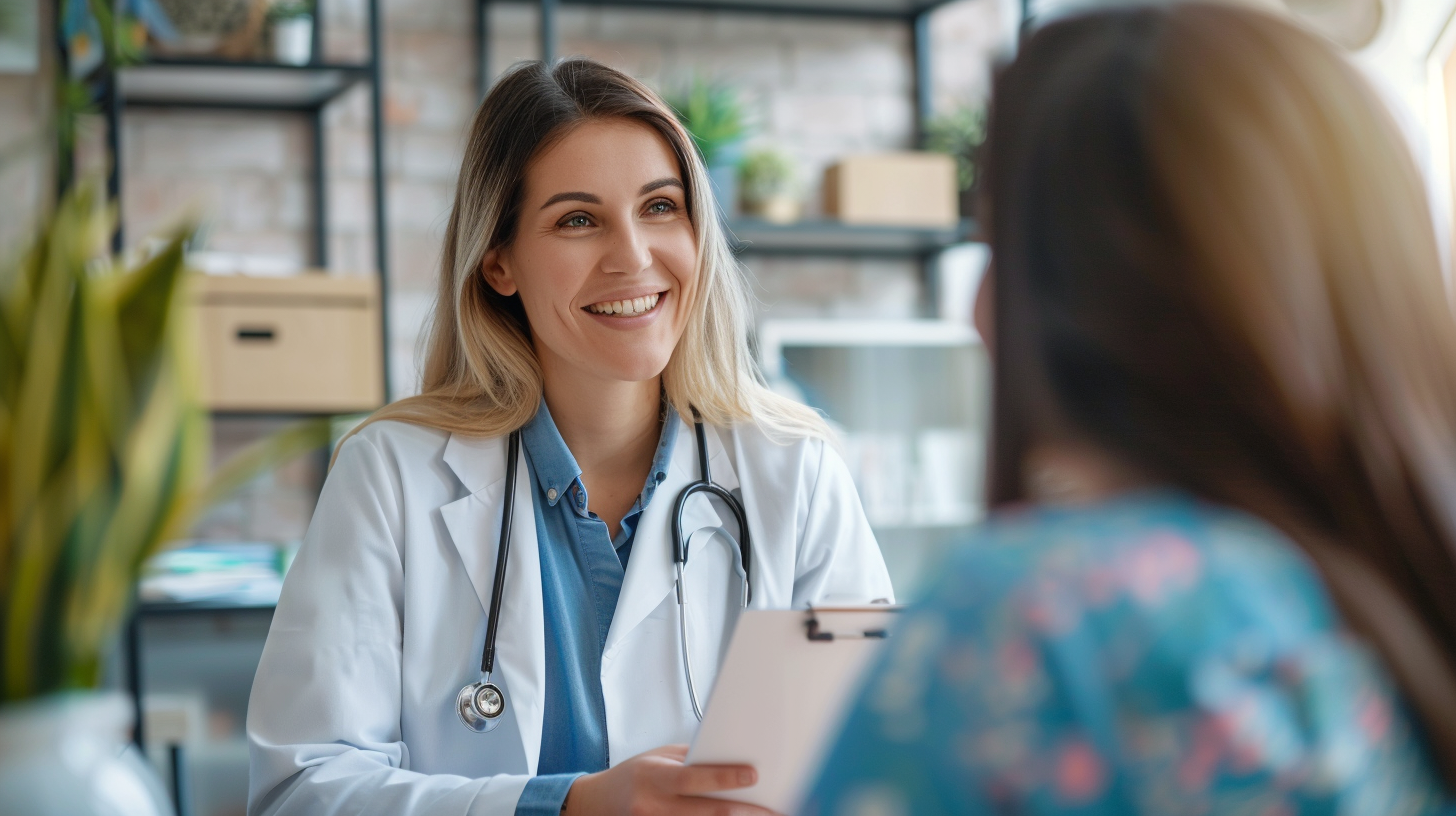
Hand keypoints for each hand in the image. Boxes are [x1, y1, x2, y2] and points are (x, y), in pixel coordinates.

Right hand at [561, 744, 779, 815]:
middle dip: (745, 811)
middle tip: (774, 810)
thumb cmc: (631, 776)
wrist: (593, 805)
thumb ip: (690, 759)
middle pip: (707, 812)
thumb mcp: (656, 758)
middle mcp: (653, 805)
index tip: (754, 775)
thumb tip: (728, 756)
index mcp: (654, 777)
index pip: (694, 778)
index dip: (725, 777)